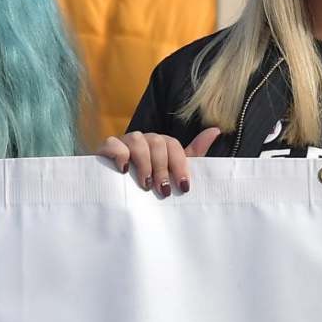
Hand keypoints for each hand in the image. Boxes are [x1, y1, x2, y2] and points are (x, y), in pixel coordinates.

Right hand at [98, 126, 220, 195]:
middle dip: (162, 168)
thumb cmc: (148, 182)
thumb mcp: (171, 171)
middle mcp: (144, 139)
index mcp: (161, 144)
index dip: (180, 165)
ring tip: (145, 185)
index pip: (174, 146)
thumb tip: (216, 130)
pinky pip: (112, 143)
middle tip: (163, 191)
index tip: (184, 187)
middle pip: (157, 142)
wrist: (115, 192)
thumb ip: (193, 153)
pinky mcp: (105, 149)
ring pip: (137, 140)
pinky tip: (124, 170)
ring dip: (144, 163)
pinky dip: (119, 153)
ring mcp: (124, 142)